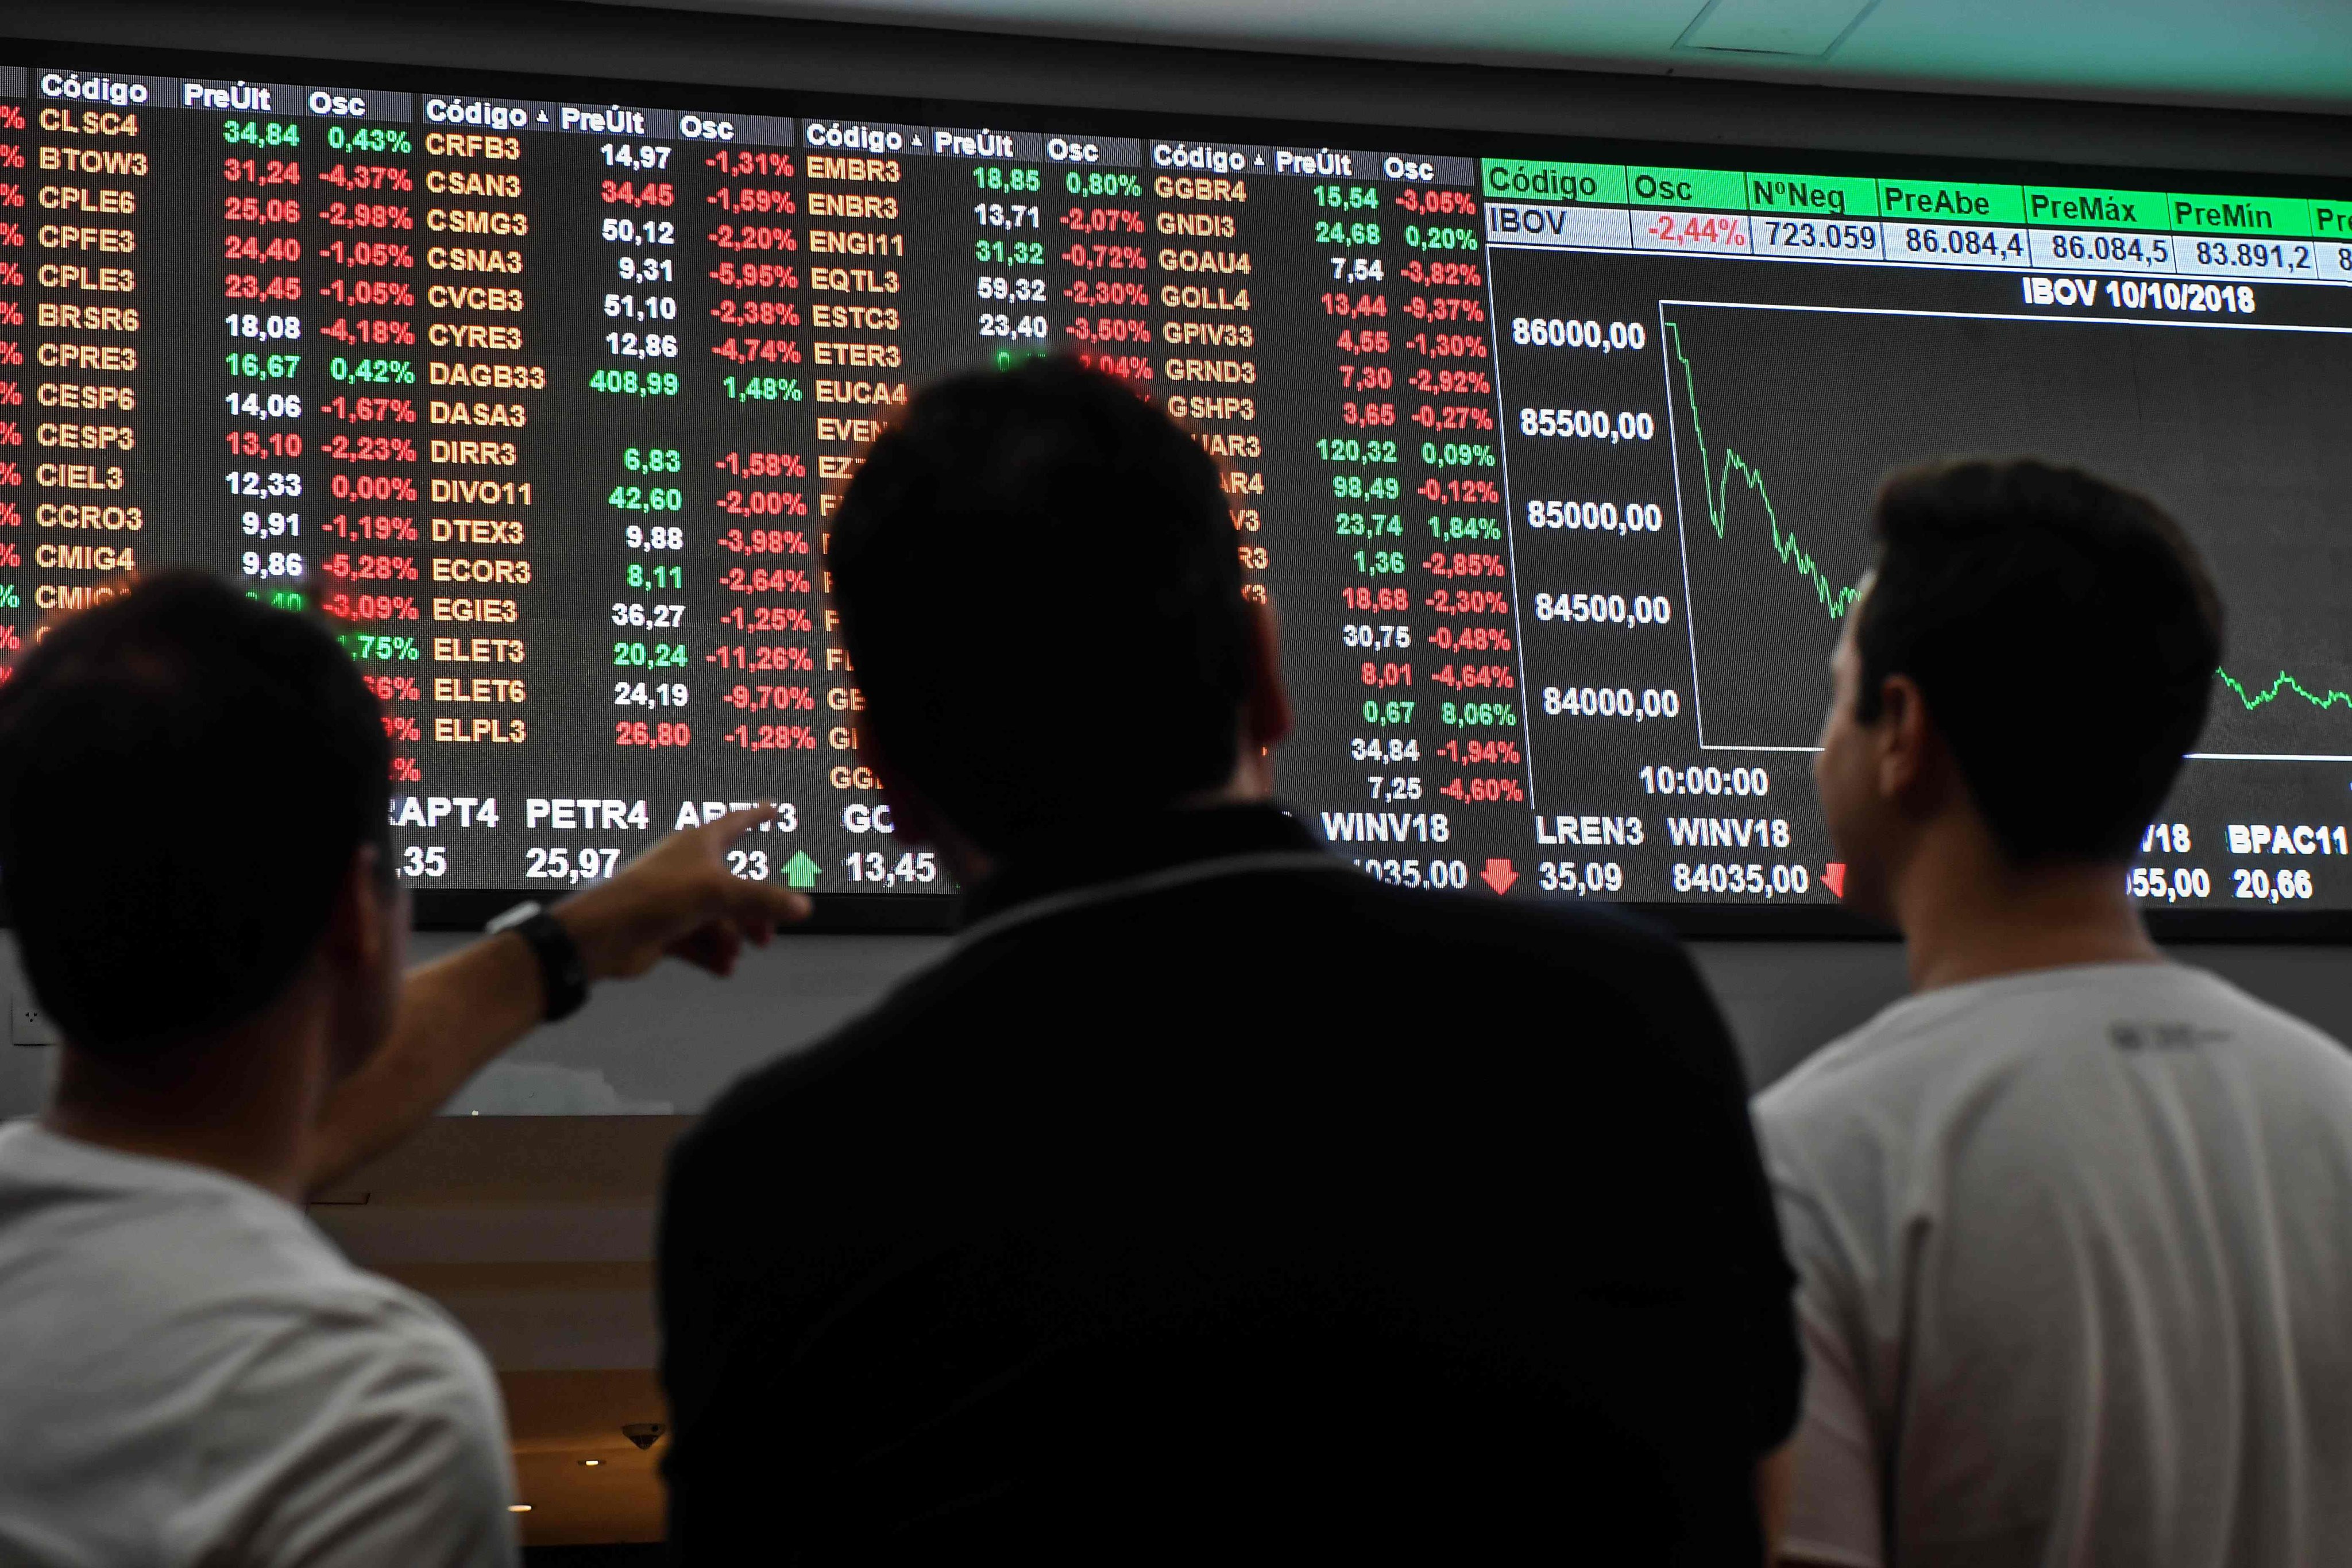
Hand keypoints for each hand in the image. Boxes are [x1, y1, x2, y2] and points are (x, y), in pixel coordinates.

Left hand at [551, 806, 811, 980]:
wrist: (605, 934)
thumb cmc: (654, 897)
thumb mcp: (720, 893)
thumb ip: (764, 900)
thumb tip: (802, 906)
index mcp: (698, 843)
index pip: (736, 822)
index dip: (757, 816)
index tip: (774, 810)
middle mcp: (687, 868)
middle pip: (734, 885)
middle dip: (753, 911)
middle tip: (766, 933)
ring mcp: (675, 900)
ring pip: (717, 918)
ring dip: (731, 938)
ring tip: (736, 953)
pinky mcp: (665, 930)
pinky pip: (699, 942)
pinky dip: (712, 954)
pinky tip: (723, 968)